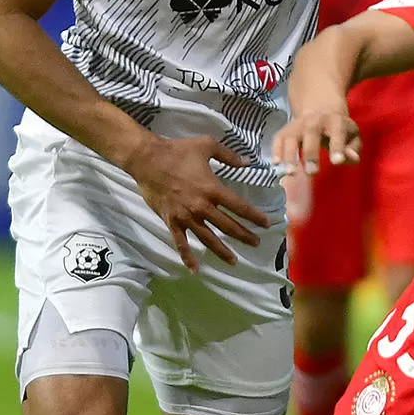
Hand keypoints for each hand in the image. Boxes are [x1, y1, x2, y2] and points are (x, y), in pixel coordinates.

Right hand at [122, 134, 271, 271]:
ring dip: (222, 251)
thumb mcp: (207, 145)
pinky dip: (187, 257)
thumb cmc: (177, 151)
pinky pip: (180, 242)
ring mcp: (186, 216)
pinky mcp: (171, 221)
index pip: (239, 207)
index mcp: (212, 189)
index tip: (266, 224)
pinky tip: (195, 269)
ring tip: (233, 260)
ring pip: (208, 238)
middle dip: (244, 236)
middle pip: (228, 226)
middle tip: (256, 243)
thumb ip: (229, 156)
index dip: (254, 216)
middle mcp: (201, 206)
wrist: (147, 159)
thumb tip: (248, 163)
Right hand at [271, 106, 361, 178]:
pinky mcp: (286, 130)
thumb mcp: (352, 136)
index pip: (337, 133)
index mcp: (335, 122)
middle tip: (312, 172)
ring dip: (289, 154)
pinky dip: (276, 150)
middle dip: (311, 153)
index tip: (336, 162)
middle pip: (311, 133)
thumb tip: (350, 158)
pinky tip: (276, 163)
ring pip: (291, 137)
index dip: (337, 147)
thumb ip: (353, 148)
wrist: (321, 107)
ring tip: (291, 173)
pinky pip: (278, 138)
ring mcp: (298, 125)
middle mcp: (315, 121)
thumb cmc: (340, 129)